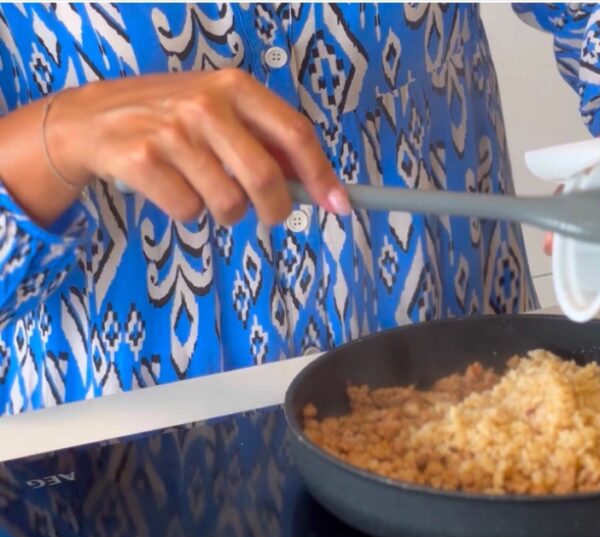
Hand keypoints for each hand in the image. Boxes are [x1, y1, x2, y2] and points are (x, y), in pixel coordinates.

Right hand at [46, 69, 347, 224]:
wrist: (90, 119)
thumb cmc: (171, 119)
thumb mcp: (221, 112)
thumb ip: (267, 141)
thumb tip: (318, 186)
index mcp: (235, 87)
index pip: (295, 134)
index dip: (322, 175)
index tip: (339, 205)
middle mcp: (206, 104)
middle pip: (265, 177)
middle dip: (275, 209)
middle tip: (269, 216)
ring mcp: (172, 132)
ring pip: (228, 203)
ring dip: (225, 212)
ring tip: (203, 189)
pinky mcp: (142, 160)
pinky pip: (189, 211)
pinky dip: (187, 213)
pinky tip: (171, 188)